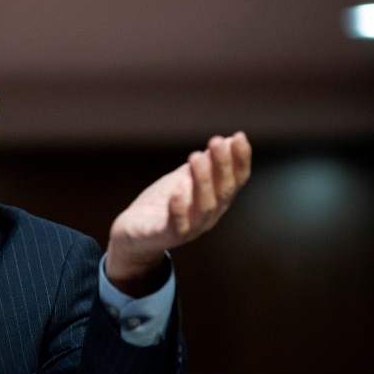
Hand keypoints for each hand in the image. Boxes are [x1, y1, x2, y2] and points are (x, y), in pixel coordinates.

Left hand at [105, 131, 251, 295]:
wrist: (133, 233)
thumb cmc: (162, 204)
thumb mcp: (184, 179)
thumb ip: (205, 164)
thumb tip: (227, 140)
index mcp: (215, 201)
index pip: (236, 180)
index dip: (240, 160)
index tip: (239, 136)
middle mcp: (208, 216)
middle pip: (223, 191)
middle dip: (222, 165)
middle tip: (216, 141)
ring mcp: (189, 228)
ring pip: (204, 207)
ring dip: (202, 181)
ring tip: (196, 157)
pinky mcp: (166, 236)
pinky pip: (177, 226)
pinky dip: (179, 209)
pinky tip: (177, 191)